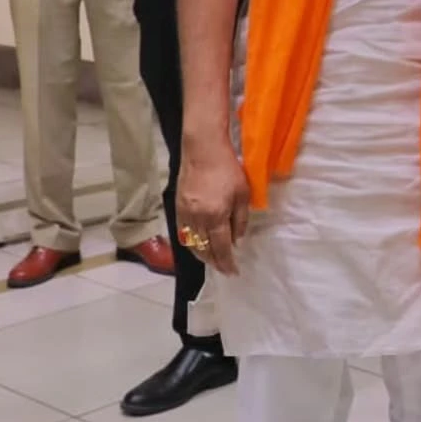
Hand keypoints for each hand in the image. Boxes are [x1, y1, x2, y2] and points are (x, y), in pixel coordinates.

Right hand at [176, 137, 249, 275]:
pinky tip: (198, 243)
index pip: (221, 248)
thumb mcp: (243, 194)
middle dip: (214, 262)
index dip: (227, 262)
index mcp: (214, 216)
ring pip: (191, 243)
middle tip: (223, 268)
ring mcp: (184, 213)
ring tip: (212, 260)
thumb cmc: (228, 169)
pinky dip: (191, 242)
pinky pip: (182, 232)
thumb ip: (240, 220)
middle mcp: (196, 219)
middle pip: (203, 249)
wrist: (202, 149)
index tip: (233, 272)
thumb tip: (236, 240)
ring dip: (201, 254)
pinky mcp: (177, 206)